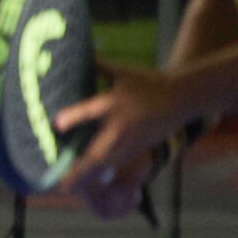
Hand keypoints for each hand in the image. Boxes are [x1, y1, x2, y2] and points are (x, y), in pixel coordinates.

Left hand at [55, 67, 185, 218]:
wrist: (181, 98)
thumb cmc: (148, 81)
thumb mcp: (122, 71)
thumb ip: (97, 66)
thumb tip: (72, 52)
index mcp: (115, 102)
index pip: (91, 110)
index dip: (73, 117)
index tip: (55, 124)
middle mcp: (122, 126)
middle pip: (99, 152)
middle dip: (80, 168)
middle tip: (61, 183)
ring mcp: (132, 141)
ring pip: (108, 162)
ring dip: (88, 175)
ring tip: (68, 186)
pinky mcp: (139, 148)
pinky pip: (117, 162)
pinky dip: (102, 172)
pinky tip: (88, 180)